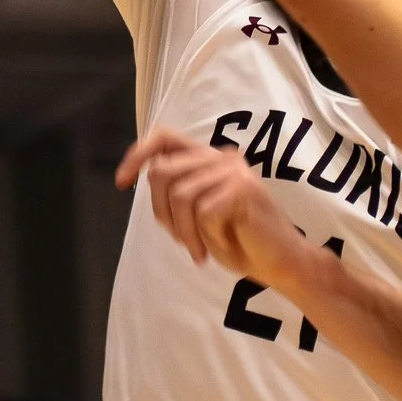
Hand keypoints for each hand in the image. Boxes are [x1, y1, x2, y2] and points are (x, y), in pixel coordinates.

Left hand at [116, 127, 323, 291]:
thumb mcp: (198, 212)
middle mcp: (222, 156)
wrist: (280, 262)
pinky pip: (203, 212)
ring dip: (184, 232)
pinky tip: (221, 246)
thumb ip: (177, 190)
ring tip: (199, 250)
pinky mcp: (242, 189)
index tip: (121, 183)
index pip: (164, 137)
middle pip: (163, 171)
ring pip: (179, 195)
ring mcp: (234, 170)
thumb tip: (141, 174)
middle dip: (161, 213)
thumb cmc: (238, 240)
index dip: (137, 155)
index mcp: (210, 158)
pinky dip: (206, 237)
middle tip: (182, 240)